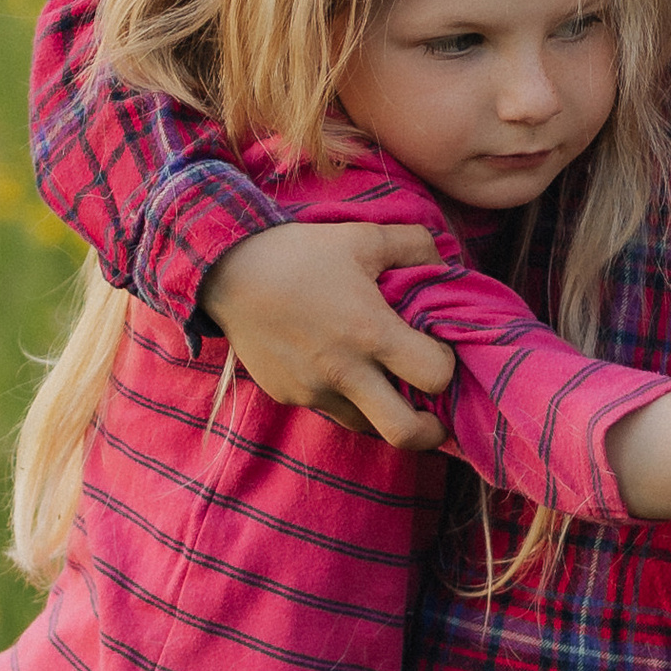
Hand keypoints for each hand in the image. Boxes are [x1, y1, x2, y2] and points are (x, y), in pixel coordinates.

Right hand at [200, 222, 456, 446]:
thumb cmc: (298, 253)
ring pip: (365, 426)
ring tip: (386, 388)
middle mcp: (345, 372)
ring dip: (383, 413)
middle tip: (434, 415)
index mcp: (370, 333)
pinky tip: (339, 369)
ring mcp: (313, 390)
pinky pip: (328, 409)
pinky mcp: (287, 394)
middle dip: (430, 431)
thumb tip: (447, 263)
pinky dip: (344, 399)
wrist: (223, 271)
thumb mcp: (363, 237)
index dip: (447, 366)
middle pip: (405, 433)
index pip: (435, 376)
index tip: (438, 352)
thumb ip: (415, 246)